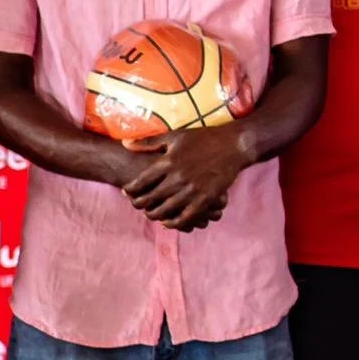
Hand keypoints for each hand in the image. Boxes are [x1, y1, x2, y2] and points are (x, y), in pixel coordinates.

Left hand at [121, 126, 253, 230]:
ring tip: (150, 214)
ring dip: (154, 215)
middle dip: (139, 204)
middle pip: (150, 198)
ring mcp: (192, 189)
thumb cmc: (203, 138)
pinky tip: (168, 222)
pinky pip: (186, 216)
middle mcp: (177, 177)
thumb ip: (149, 142)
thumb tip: (125, 144)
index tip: (127, 193)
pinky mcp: (206, 198)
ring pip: (165, 210)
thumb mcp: (175, 136)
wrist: (234, 144)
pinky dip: (174, 222)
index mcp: (168, 162)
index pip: (141, 182)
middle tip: (136, 205)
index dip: (130, 190)